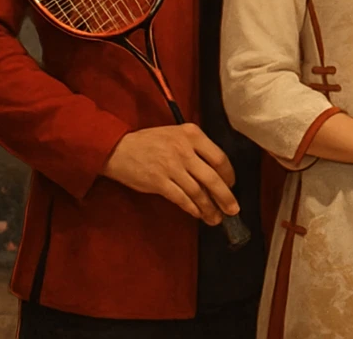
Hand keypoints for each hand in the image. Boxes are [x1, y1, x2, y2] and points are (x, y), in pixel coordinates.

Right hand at [101, 123, 237, 225]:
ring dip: (210, 208)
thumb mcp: (177, 134)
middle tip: (233, 210)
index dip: (229, 174)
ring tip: (216, 218)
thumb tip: (215, 170)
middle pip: (212, 177)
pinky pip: (182, 199)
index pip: (219, 157)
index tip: (232, 184)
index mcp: (192, 134)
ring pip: (198, 192)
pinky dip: (193, 208)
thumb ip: (196, 147)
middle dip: (225, 196)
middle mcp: (185, 150)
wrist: (119, 148)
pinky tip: (199, 214)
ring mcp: (172, 167)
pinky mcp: (159, 183)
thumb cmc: (150, 141)